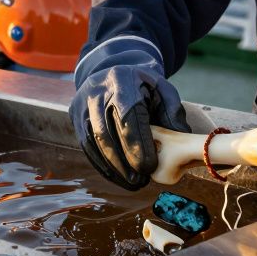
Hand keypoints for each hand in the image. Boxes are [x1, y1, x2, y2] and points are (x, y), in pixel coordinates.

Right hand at [71, 39, 189, 190]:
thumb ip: (172, 112)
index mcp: (121, 80)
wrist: (113, 72)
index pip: (127, 115)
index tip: (149, 167)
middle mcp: (96, 92)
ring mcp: (82, 105)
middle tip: (141, 180)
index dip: (137, 143)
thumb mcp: (162, 90)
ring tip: (132, 183)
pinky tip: (117, 177)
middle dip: (124, 160)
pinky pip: (86, 146)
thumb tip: (180, 137)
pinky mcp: (75, 118)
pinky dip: (102, 165)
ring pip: (94, 142)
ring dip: (112, 167)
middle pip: (106, 131)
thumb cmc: (143, 86)